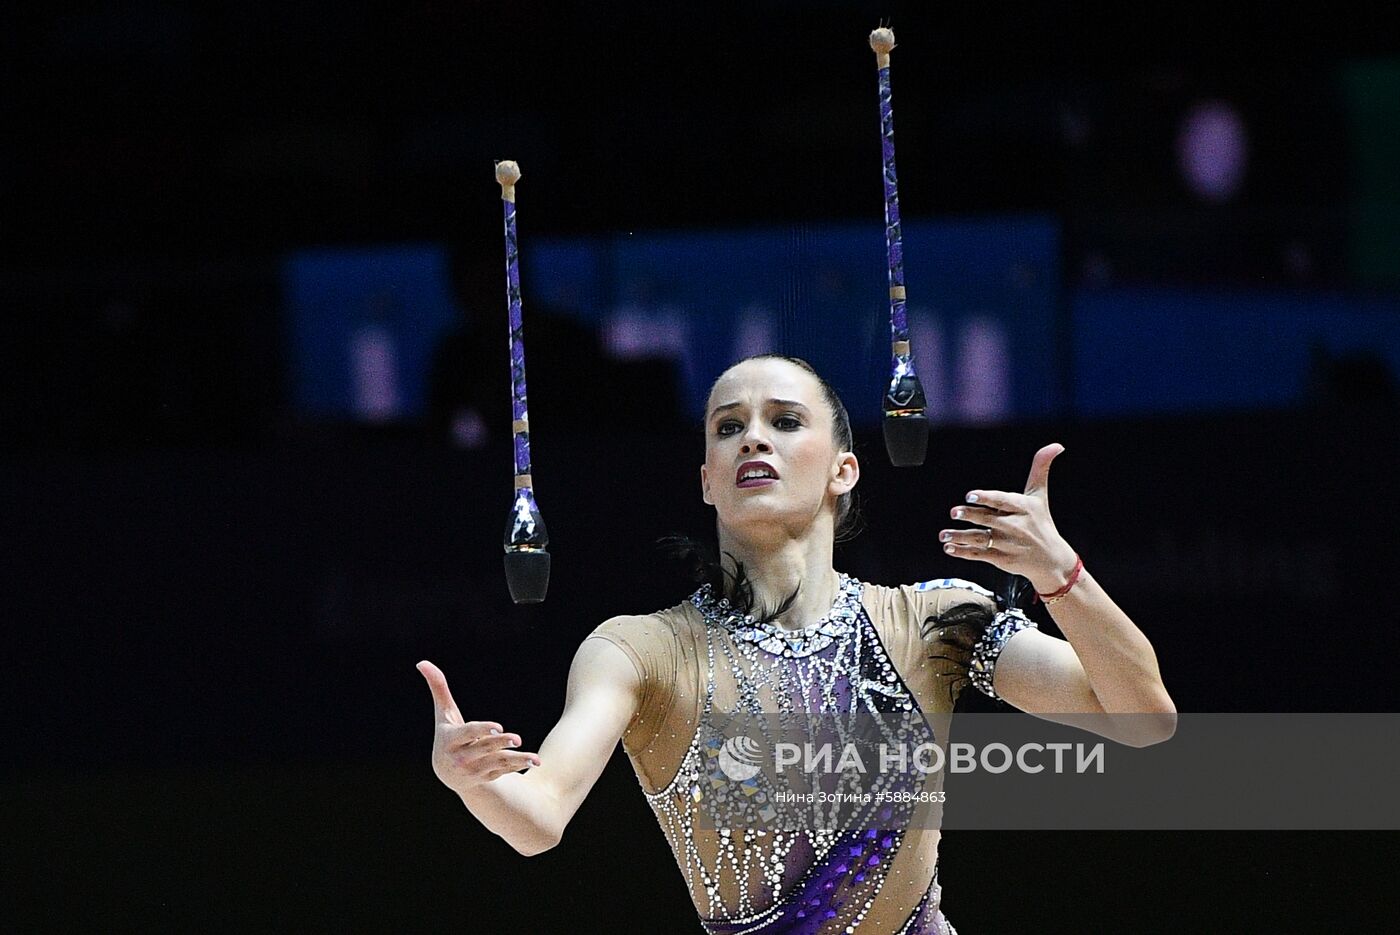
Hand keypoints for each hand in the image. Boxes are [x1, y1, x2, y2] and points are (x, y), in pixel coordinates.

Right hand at [417, 660, 539, 796]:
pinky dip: (518, 766)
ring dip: (517, 760)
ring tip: (534, 759)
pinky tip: (533, 762)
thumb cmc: (447, 733)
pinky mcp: (486, 777)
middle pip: (484, 749)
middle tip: (517, 738)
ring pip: (497, 763)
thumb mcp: (443, 714)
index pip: (468, 733)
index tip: (498, 727)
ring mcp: (474, 770)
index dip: (483, 730)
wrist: (447, 772)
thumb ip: (438, 688)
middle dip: (501, 743)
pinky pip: (503, 771)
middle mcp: (461, 757)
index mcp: (451, 739)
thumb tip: (421, 662)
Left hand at [938, 443, 1078, 593]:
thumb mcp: (1040, 495)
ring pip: (979, 538)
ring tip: (944, 535)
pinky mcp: (1000, 558)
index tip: (970, 495)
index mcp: (1022, 507)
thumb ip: (1041, 468)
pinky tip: (949, 548)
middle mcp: (1014, 525)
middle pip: (987, 519)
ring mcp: (1006, 543)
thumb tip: (1056, 446)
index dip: (986, 498)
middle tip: (954, 512)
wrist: (1051, 560)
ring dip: (959, 536)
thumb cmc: (1042, 523)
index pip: (1002, 501)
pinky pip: (978, 554)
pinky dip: (963, 552)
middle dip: (969, 515)